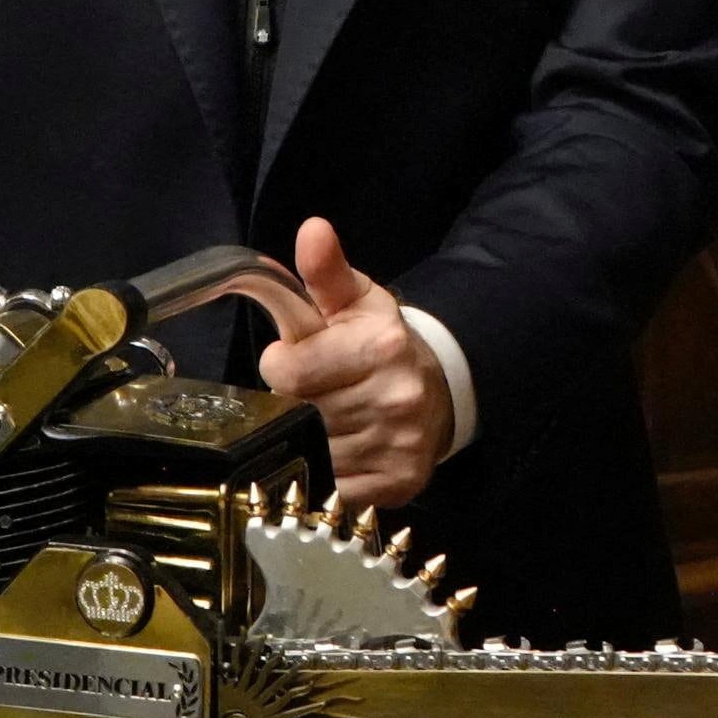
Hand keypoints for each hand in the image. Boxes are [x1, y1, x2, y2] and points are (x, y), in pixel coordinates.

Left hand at [261, 217, 453, 510]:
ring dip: (310, 438)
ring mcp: (399, 445)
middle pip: (298, 413)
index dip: (283, 365)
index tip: (298, 360)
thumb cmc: (378, 344)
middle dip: (296, 402)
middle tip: (317, 391)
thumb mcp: (353, 301)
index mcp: (381, 346)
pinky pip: (335, 487)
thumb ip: (325, 271)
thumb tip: (313, 230)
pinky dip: (329, 473)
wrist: (433, 389)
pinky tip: (342, 448)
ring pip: (312, 452)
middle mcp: (395, 397)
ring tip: (331, 418)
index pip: (288, 371)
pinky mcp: (400, 483)